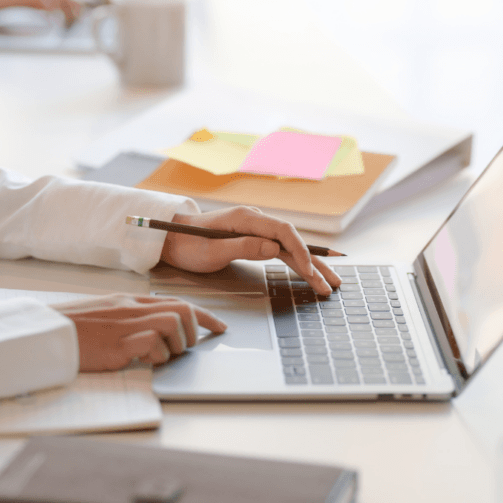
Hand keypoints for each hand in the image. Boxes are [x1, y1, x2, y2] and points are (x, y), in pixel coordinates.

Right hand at [52, 294, 225, 371]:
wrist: (46, 333)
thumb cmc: (72, 329)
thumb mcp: (105, 315)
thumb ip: (130, 318)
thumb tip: (155, 333)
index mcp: (129, 301)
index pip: (176, 302)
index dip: (203, 315)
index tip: (220, 327)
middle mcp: (131, 308)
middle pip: (182, 310)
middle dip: (194, 331)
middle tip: (184, 348)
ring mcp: (125, 325)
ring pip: (172, 324)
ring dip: (175, 345)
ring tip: (158, 356)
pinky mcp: (118, 344)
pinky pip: (152, 344)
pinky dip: (155, 356)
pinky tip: (142, 361)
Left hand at [159, 207, 342, 295]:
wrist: (171, 239)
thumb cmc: (187, 245)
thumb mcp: (211, 250)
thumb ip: (242, 247)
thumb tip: (274, 248)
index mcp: (246, 219)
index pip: (283, 232)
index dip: (300, 252)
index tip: (309, 272)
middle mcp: (256, 221)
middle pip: (293, 241)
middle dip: (314, 263)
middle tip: (331, 284)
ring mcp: (256, 230)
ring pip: (290, 248)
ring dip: (311, 266)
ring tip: (329, 283)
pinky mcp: (255, 239)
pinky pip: (282, 251)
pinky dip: (297, 264)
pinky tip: (311, 273)